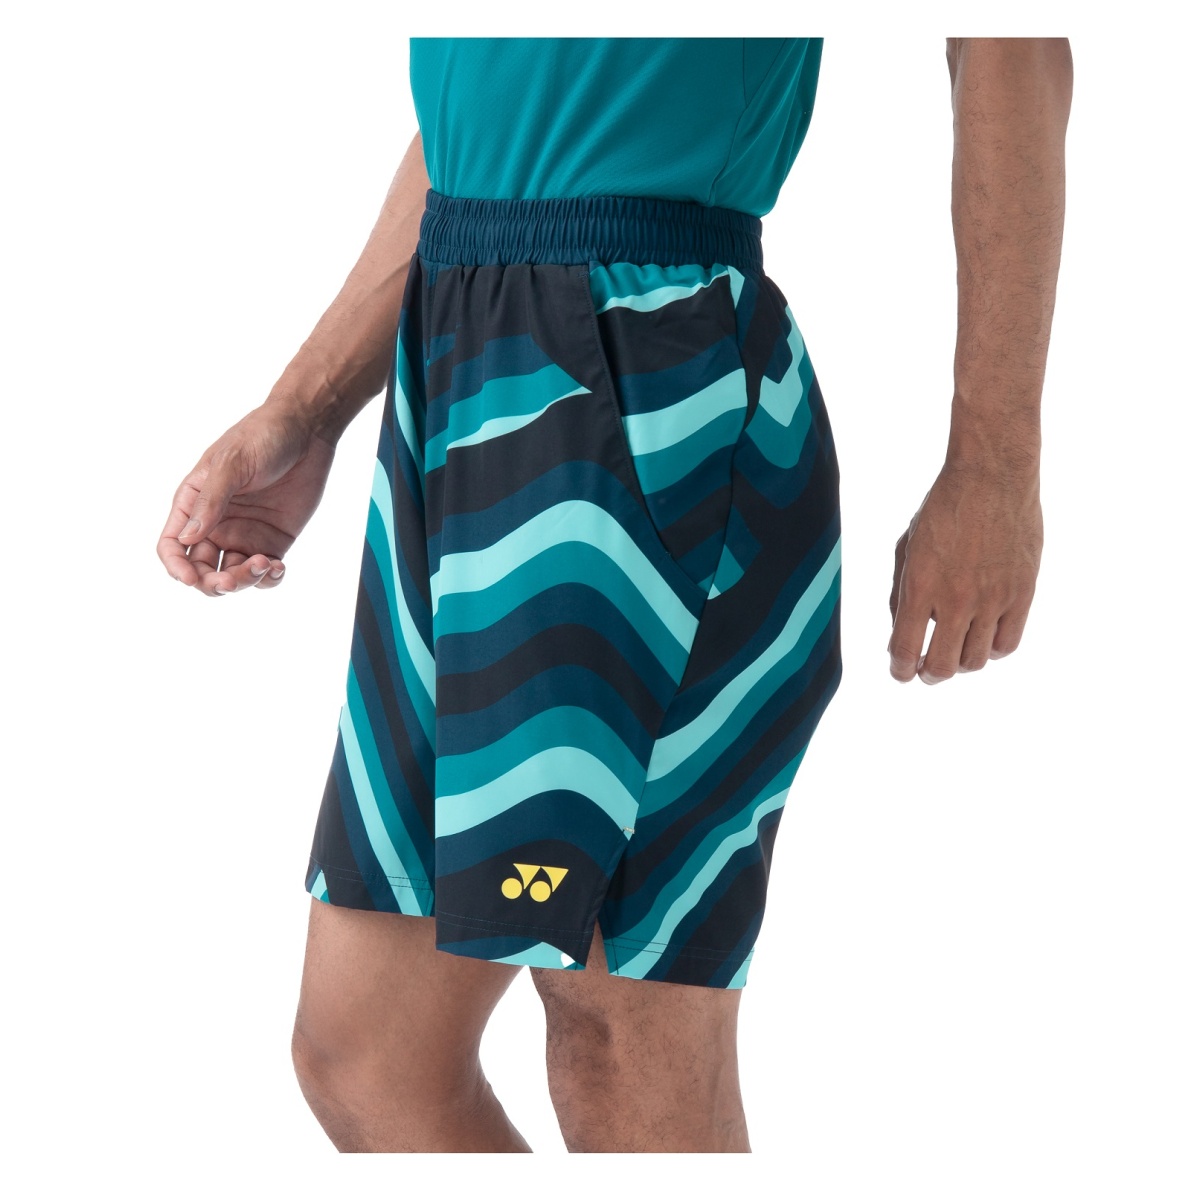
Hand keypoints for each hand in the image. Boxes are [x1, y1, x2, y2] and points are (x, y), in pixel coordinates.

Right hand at [157, 403, 335, 596]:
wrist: (307, 430)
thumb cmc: (262, 437)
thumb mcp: (232, 463)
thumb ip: (211, 501)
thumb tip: (188, 539)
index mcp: (193, 503)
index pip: (172, 545)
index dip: (176, 566)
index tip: (189, 578)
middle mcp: (215, 524)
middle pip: (201, 569)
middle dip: (212, 583)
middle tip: (230, 580)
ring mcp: (244, 534)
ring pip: (232, 576)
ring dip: (243, 581)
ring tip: (265, 564)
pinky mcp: (273, 540)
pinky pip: (264, 573)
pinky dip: (268, 580)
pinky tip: (278, 568)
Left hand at [888, 461, 1042, 682]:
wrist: (991, 477)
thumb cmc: (942, 510)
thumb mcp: (906, 548)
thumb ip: (900, 595)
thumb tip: (899, 638)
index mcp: (920, 587)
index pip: (906, 651)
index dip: (900, 671)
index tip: (901, 672)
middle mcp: (956, 599)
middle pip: (943, 666)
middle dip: (929, 675)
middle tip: (927, 670)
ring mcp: (992, 599)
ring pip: (975, 661)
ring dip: (960, 663)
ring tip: (955, 650)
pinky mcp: (1022, 593)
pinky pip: (1007, 643)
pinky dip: (991, 649)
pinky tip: (983, 638)